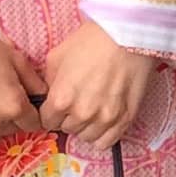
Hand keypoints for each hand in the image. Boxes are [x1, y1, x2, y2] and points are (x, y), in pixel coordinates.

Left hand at [36, 17, 154, 152]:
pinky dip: (102, 134)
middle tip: (77, 100)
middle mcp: (82, 114)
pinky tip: (103, 120)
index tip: (58, 104)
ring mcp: (106, 119)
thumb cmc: (92, 40)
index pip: (47, 121)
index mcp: (61, 99)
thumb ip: (49, 81)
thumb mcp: (57, 56)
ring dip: (86, 126)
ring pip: (86, 137)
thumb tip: (49, 94)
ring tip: (92, 109)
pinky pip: (107, 141)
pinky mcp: (126, 119)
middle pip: (67, 129)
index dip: (51, 111)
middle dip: (68, 117)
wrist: (128, 34)